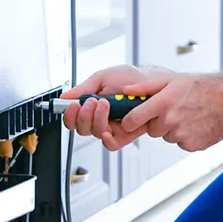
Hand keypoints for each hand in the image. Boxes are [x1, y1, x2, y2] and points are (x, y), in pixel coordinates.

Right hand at [60, 65, 174, 150]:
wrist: (157, 83)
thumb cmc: (134, 78)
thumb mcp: (105, 77)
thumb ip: (84, 88)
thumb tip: (65, 97)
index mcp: (94, 104)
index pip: (74, 117)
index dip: (70, 114)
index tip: (72, 105)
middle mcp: (102, 117)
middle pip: (81, 128)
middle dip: (83, 115)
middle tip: (90, 102)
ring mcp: (114, 126)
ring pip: (95, 133)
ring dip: (96, 119)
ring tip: (104, 103)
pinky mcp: (126, 135)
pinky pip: (111, 144)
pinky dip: (106, 137)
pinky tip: (108, 126)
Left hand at [120, 74, 222, 151]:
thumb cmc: (201, 87)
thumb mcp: (172, 80)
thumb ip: (145, 87)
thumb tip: (125, 92)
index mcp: (163, 102)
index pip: (133, 120)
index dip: (130, 121)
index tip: (132, 121)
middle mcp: (171, 120)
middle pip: (151, 130)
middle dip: (157, 122)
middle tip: (174, 110)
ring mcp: (182, 135)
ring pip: (167, 136)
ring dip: (173, 129)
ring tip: (188, 115)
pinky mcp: (192, 145)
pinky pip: (181, 143)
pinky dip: (186, 136)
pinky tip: (196, 123)